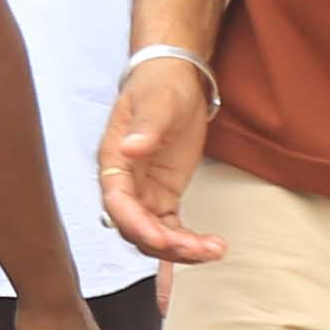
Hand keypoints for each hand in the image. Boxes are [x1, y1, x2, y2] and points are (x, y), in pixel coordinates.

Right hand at [98, 54, 222, 265]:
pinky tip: (211, 248)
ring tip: (214, 249)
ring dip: (180, 250)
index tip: (163, 239)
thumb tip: (131, 148)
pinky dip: (188, 243)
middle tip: (200, 249)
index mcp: (115, 161)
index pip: (117, 203)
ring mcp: (145, 193)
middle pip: (135, 228)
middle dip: (165, 245)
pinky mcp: (164, 197)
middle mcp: (126, 184)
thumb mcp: (157, 102)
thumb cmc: (160, 86)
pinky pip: (171, 229)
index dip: (137, 225)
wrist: (173, 79)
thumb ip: (146, 127)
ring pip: (153, 235)